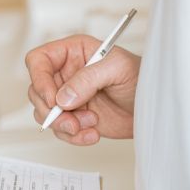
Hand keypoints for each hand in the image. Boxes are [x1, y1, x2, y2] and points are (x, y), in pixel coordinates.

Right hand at [26, 35, 140, 144]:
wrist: (152, 106)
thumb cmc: (140, 78)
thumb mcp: (117, 69)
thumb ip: (88, 79)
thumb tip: (63, 97)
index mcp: (73, 53)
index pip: (39, 60)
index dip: (39, 79)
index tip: (52, 99)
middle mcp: (66, 74)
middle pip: (37, 91)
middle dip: (52, 111)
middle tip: (72, 121)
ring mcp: (68, 98)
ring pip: (45, 114)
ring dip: (64, 125)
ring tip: (90, 125)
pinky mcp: (75, 117)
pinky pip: (60, 130)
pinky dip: (74, 137)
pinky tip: (92, 133)